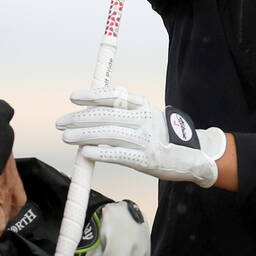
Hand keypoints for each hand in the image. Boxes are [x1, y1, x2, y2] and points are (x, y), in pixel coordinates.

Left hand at [57, 88, 226, 187]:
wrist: (194, 157)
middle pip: (106, 115)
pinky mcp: (146, 160)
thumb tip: (100, 105)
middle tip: (61, 122)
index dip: (91, 95)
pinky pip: (118, 154)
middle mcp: (145, 119)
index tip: (73, 97)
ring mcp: (146, 139)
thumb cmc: (165, 136)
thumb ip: (127, 111)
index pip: (114, 96)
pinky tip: (85, 152)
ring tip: (66, 137)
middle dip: (80, 118)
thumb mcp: (149, 116)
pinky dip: (100, 152)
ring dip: (84, 135)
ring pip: (109, 134)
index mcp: (144, 105)